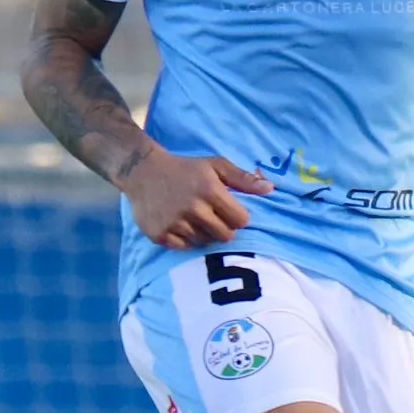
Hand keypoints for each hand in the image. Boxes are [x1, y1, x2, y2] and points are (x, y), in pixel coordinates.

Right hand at [122, 147, 267, 248]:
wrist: (143, 172)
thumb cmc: (185, 168)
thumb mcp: (215, 165)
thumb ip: (243, 178)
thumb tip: (270, 189)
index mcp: (210, 190)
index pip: (240, 220)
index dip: (237, 217)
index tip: (229, 210)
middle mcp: (193, 208)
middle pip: (225, 235)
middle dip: (223, 227)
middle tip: (211, 216)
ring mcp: (175, 223)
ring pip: (204, 242)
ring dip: (204, 233)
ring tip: (195, 218)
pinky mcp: (160, 234)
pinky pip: (185, 247)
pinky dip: (186, 239)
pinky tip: (181, 224)